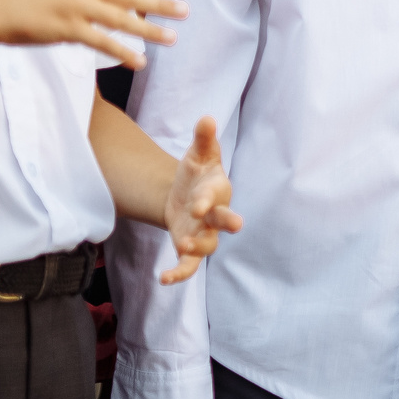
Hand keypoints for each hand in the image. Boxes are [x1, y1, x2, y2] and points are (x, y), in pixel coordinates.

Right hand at [0, 0, 184, 68]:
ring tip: (172, 38)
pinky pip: (104, 41)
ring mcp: (77, 4)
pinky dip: (124, 52)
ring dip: (150, 30)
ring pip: (123, 19)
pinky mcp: (68, 27)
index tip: (152, 5)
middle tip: (185, 11)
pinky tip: (139, 61)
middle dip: (160, 5)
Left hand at [158, 115, 241, 284]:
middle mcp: (214, 215)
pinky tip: (163, 279)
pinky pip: (189, 266)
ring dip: (198, 249)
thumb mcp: (198, 155)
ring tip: (183, 247)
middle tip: (236, 225)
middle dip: (229, 222)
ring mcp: (203, 233)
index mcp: (217, 190)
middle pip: (224, 220)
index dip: (208, 200)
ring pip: (208, 246)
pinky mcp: (189, 247)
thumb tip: (206, 118)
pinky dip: (179, 274)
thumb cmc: (197, 173)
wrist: (186, 195)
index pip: (216, 195)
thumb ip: (203, 139)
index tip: (198, 205)